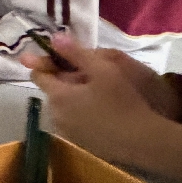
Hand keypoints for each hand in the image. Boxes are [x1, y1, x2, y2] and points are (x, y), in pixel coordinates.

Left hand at [27, 34, 166, 164]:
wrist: (143, 142)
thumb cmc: (123, 101)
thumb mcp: (102, 70)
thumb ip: (76, 52)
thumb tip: (54, 38)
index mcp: (57, 96)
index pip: (37, 75)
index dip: (48, 63)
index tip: (65, 58)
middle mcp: (55, 115)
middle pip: (52, 91)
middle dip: (65, 81)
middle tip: (91, 76)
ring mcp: (67, 132)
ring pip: (63, 107)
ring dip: (73, 98)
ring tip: (99, 94)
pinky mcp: (80, 144)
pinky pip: (73, 122)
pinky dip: (81, 114)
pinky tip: (103, 112)